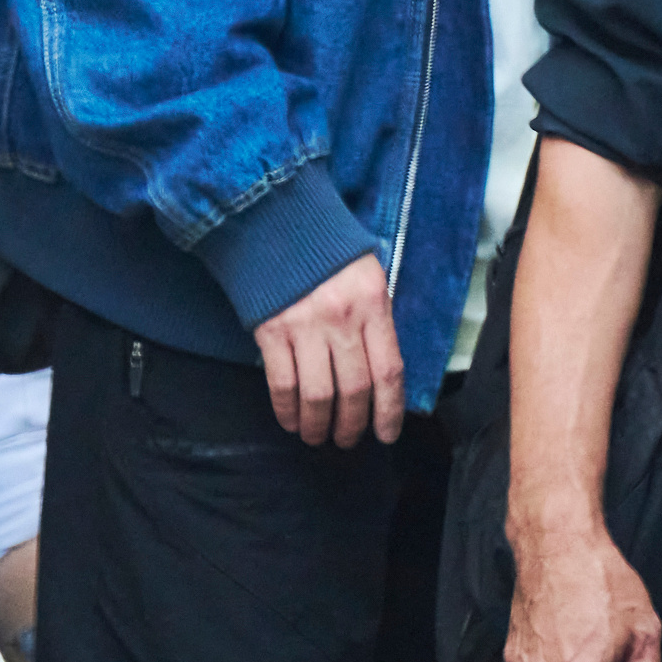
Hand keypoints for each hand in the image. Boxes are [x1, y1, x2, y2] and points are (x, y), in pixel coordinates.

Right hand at [253, 252, 403, 448]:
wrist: (275, 220)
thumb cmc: (326, 251)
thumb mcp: (367, 276)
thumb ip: (375, 320)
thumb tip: (379, 372)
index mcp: (372, 304)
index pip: (389, 371)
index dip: (390, 410)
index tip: (386, 435)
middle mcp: (342, 319)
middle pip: (355, 389)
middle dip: (353, 424)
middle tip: (347, 440)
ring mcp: (305, 326)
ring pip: (319, 394)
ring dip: (319, 425)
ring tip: (318, 437)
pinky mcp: (271, 330)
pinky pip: (282, 383)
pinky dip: (287, 410)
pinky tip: (291, 421)